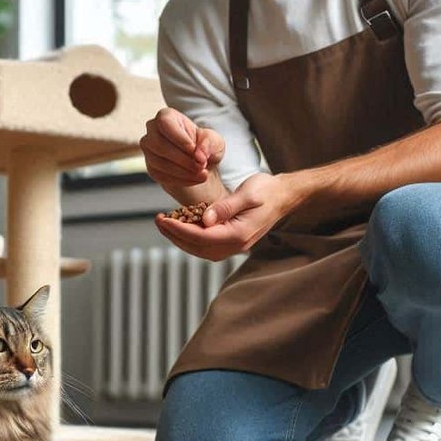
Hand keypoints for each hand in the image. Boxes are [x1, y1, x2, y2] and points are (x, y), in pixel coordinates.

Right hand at [141, 108, 225, 191]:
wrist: (199, 164)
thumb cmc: (204, 146)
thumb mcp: (214, 141)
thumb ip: (209, 143)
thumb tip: (201, 153)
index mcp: (166, 116)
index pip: (165, 123)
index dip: (179, 138)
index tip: (194, 150)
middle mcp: (153, 131)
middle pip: (159, 145)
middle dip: (182, 159)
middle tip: (201, 166)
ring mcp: (149, 150)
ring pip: (160, 162)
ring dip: (183, 171)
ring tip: (201, 174)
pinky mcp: (151, 168)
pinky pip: (161, 175)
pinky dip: (180, 180)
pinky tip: (194, 179)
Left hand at [153, 172, 300, 260]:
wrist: (283, 195)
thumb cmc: (266, 191)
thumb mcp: (247, 194)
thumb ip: (225, 207)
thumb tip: (205, 219)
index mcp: (238, 234)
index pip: (201, 237)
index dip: (179, 229)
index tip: (163, 219)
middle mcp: (236, 245)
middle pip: (197, 247)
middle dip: (175, 235)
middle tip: (158, 221)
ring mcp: (234, 245)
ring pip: (200, 248)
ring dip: (180, 238)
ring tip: (165, 223)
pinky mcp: (232, 240)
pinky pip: (206, 244)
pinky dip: (191, 236)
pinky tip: (181, 224)